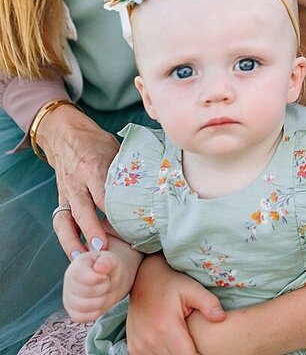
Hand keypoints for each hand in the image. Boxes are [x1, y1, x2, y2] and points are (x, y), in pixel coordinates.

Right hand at [42, 104, 119, 255]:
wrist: (65, 135)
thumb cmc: (98, 143)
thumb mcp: (116, 150)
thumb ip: (128, 169)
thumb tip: (156, 184)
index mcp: (94, 167)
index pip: (104, 194)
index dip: (116, 212)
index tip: (130, 228)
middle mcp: (77, 182)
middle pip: (83, 210)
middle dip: (92, 230)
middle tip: (102, 250)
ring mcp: (66, 192)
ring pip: (64, 220)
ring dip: (72, 241)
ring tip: (82, 259)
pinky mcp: (60, 199)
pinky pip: (60, 221)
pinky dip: (66, 237)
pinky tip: (75, 253)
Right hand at [63, 250, 128, 322]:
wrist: (112, 279)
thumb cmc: (110, 268)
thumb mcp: (112, 260)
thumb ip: (107, 261)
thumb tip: (99, 267)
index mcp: (75, 267)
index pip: (79, 275)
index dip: (97, 278)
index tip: (105, 276)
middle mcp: (68, 283)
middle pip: (85, 292)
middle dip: (103, 288)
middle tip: (108, 283)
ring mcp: (69, 299)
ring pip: (84, 307)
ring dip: (101, 300)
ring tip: (105, 292)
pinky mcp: (73, 312)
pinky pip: (81, 318)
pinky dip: (95, 313)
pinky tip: (100, 302)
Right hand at [127, 255, 224, 354]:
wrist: (145, 279)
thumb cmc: (172, 283)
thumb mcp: (193, 288)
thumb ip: (208, 302)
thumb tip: (221, 317)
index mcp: (166, 327)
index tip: (208, 351)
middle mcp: (149, 340)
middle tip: (199, 347)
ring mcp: (139, 345)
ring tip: (187, 344)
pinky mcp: (134, 347)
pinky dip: (163, 354)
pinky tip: (172, 346)